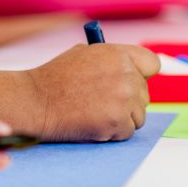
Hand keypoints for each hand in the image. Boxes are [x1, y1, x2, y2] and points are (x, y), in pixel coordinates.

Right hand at [26, 44, 160, 141]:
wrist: (36, 101)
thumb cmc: (55, 79)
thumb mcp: (84, 55)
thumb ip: (111, 61)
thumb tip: (133, 72)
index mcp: (117, 53)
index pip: (151, 64)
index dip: (142, 75)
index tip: (134, 83)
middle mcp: (126, 74)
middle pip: (144, 94)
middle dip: (128, 101)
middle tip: (102, 103)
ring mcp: (124, 98)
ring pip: (138, 116)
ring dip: (121, 118)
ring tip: (94, 113)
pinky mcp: (118, 121)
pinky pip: (127, 132)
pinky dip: (112, 133)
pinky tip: (91, 123)